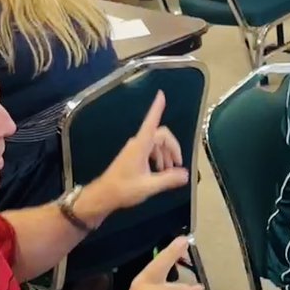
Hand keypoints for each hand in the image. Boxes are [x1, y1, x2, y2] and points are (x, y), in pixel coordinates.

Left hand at [86, 91, 188, 217]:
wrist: (104, 195)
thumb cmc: (123, 189)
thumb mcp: (149, 186)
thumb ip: (169, 179)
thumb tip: (186, 174)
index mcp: (141, 146)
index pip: (151, 122)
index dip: (157, 108)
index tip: (161, 94)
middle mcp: (138, 144)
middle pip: (161, 135)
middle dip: (172, 148)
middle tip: (178, 165)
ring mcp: (135, 149)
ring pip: (157, 144)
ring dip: (166, 155)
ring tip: (169, 172)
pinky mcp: (133, 156)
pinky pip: (151, 150)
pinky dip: (159, 158)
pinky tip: (160, 172)